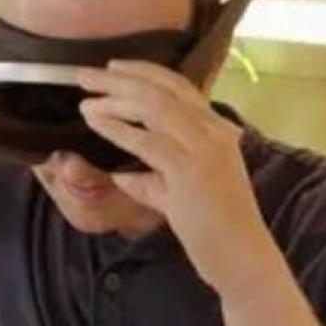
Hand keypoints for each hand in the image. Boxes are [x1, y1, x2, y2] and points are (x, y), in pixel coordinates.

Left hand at [77, 60, 277, 294]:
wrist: (242, 259)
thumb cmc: (213, 229)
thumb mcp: (180, 195)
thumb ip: (154, 180)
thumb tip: (123, 174)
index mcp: (217, 131)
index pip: (179, 86)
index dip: (144, 72)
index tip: (113, 66)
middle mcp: (214, 132)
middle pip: (161, 91)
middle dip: (119, 79)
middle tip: (83, 75)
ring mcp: (205, 150)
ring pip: (154, 108)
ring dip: (114, 100)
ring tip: (84, 99)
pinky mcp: (191, 172)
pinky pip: (147, 141)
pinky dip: (118, 128)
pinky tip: (96, 123)